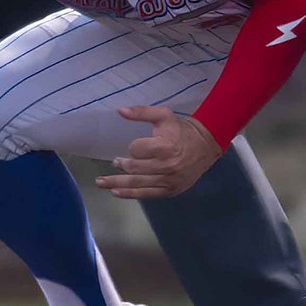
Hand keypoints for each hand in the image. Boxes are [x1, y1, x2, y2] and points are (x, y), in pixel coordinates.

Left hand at [95, 105, 222, 198]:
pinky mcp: (170, 190)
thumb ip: (142, 112)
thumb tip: (120, 111)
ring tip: (100, 182)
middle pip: (134, 168)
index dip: (133, 147)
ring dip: (116, 183)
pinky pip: (146, 194)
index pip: (137, 149)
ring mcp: (168, 180)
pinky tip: (115, 192)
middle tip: (115, 162)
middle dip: (121, 165)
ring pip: (137, 183)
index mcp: (165, 146)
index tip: (134, 146)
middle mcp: (166, 165)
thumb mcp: (163, 115)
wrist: (205, 146)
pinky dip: (129, 194)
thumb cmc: (180, 131)